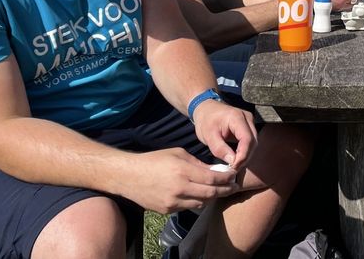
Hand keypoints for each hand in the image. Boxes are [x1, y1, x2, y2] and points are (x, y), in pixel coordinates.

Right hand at [121, 147, 239, 213]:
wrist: (129, 176)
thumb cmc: (154, 160)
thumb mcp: (178, 154)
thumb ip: (197, 163)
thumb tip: (215, 170)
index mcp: (182, 171)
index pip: (212, 178)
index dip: (226, 178)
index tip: (234, 176)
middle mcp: (179, 188)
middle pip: (210, 194)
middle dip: (225, 190)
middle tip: (234, 187)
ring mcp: (173, 202)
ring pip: (201, 203)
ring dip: (212, 197)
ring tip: (219, 191)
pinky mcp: (167, 210)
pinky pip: (188, 207)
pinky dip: (196, 201)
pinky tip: (200, 195)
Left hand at [192, 99, 256, 171]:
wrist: (206, 108)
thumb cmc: (205, 120)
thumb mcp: (208, 135)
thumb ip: (219, 148)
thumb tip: (232, 162)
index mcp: (237, 117)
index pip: (247, 139)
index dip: (243, 155)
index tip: (234, 167)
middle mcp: (247, 118)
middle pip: (253, 142)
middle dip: (245, 157)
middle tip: (233, 169)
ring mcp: (249, 122)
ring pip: (254, 143)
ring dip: (246, 156)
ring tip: (234, 166)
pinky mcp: (248, 126)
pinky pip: (250, 141)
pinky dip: (245, 151)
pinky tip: (237, 159)